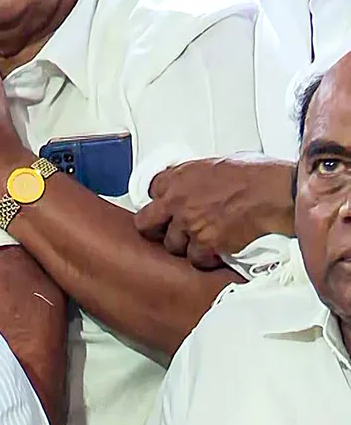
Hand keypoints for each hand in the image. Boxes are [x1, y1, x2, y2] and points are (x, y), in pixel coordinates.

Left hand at [135, 156, 296, 267]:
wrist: (279, 192)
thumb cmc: (259, 174)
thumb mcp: (218, 164)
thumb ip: (197, 177)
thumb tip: (195, 186)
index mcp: (180, 177)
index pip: (151, 189)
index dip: (160, 200)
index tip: (167, 205)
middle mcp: (178, 201)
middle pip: (146, 223)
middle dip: (155, 229)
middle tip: (168, 231)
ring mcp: (190, 224)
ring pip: (172, 245)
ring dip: (185, 245)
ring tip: (202, 241)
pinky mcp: (206, 244)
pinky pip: (196, 260)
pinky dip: (206, 259)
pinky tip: (217, 252)